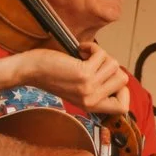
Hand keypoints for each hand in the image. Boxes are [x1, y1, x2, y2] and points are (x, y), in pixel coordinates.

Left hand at [0, 45, 130, 113]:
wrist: (31, 70)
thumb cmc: (53, 76)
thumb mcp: (78, 91)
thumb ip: (98, 89)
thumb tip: (120, 78)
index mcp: (91, 106)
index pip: (122, 108)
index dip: (123, 92)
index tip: (111, 81)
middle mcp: (92, 99)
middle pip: (123, 80)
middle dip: (111, 67)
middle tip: (94, 64)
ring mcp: (89, 87)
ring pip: (115, 65)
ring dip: (101, 56)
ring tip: (85, 56)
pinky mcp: (84, 73)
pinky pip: (103, 55)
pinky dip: (92, 47)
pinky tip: (81, 49)